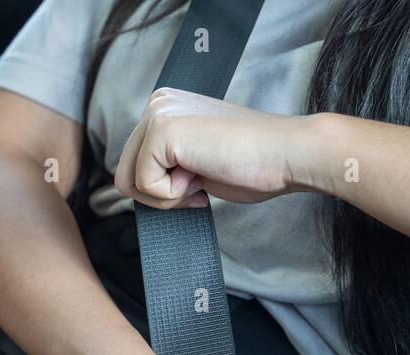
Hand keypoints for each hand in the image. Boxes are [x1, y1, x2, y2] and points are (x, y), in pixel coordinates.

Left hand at [115, 88, 319, 207]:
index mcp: (165, 107)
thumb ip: (166, 164)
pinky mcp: (162, 131)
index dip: (163, 189)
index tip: (198, 183)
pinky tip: (202, 176)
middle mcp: (157, 103)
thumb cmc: (251, 163)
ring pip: (130, 181)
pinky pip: (145, 185)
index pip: (133, 164)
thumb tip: (139, 187)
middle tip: (199, 187)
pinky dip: (173, 195)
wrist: (285, 154)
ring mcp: (158, 114)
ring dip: (166, 197)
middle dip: (160, 195)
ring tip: (200, 180)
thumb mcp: (195, 161)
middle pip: (125, 174)